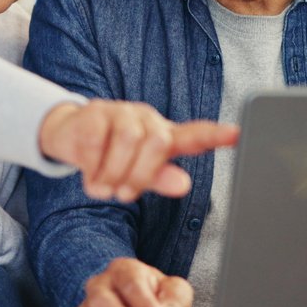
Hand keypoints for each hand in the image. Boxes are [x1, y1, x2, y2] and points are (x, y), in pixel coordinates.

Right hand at [39, 100, 238, 201]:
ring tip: (104, 188)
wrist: (69, 137)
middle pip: (158, 142)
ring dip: (114, 172)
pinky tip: (90, 175)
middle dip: (140, 175)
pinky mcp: (94, 112)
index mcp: (164, 135)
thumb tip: (184, 184)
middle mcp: (147, 119)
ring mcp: (121, 112)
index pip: (195, 134)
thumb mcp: (137, 174)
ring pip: (129, 139)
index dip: (216, 135)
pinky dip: (93, 166)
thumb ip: (160, 178)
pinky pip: (98, 140)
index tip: (237, 134)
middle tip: (124, 194)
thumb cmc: (112, 157)